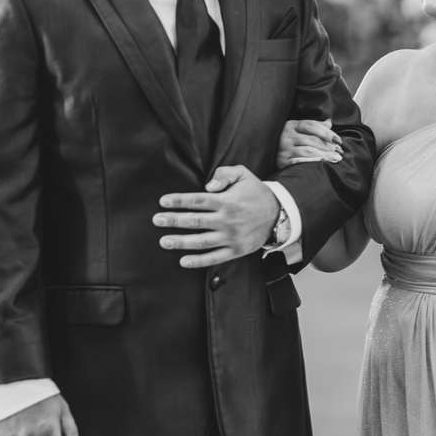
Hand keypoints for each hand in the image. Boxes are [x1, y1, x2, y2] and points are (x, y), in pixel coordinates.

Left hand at [153, 165, 278, 267]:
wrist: (278, 214)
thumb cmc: (256, 193)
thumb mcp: (243, 174)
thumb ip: (224, 174)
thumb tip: (208, 185)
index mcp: (227, 201)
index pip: (197, 201)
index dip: (178, 201)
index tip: (163, 202)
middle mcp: (227, 220)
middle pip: (194, 221)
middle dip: (173, 221)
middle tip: (157, 220)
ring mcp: (231, 237)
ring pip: (200, 241)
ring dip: (180, 242)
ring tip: (164, 241)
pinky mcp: (235, 250)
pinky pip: (214, 258)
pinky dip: (198, 261)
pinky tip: (183, 261)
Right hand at [277, 119, 342, 168]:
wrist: (268, 152)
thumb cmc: (290, 140)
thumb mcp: (299, 130)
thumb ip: (315, 126)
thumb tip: (329, 123)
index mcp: (291, 125)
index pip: (311, 126)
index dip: (326, 133)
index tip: (338, 140)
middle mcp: (286, 136)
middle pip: (312, 139)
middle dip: (328, 146)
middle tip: (339, 152)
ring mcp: (283, 149)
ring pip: (307, 151)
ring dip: (324, 155)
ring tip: (335, 158)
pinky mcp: (281, 162)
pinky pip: (299, 162)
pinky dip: (312, 162)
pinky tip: (323, 162)